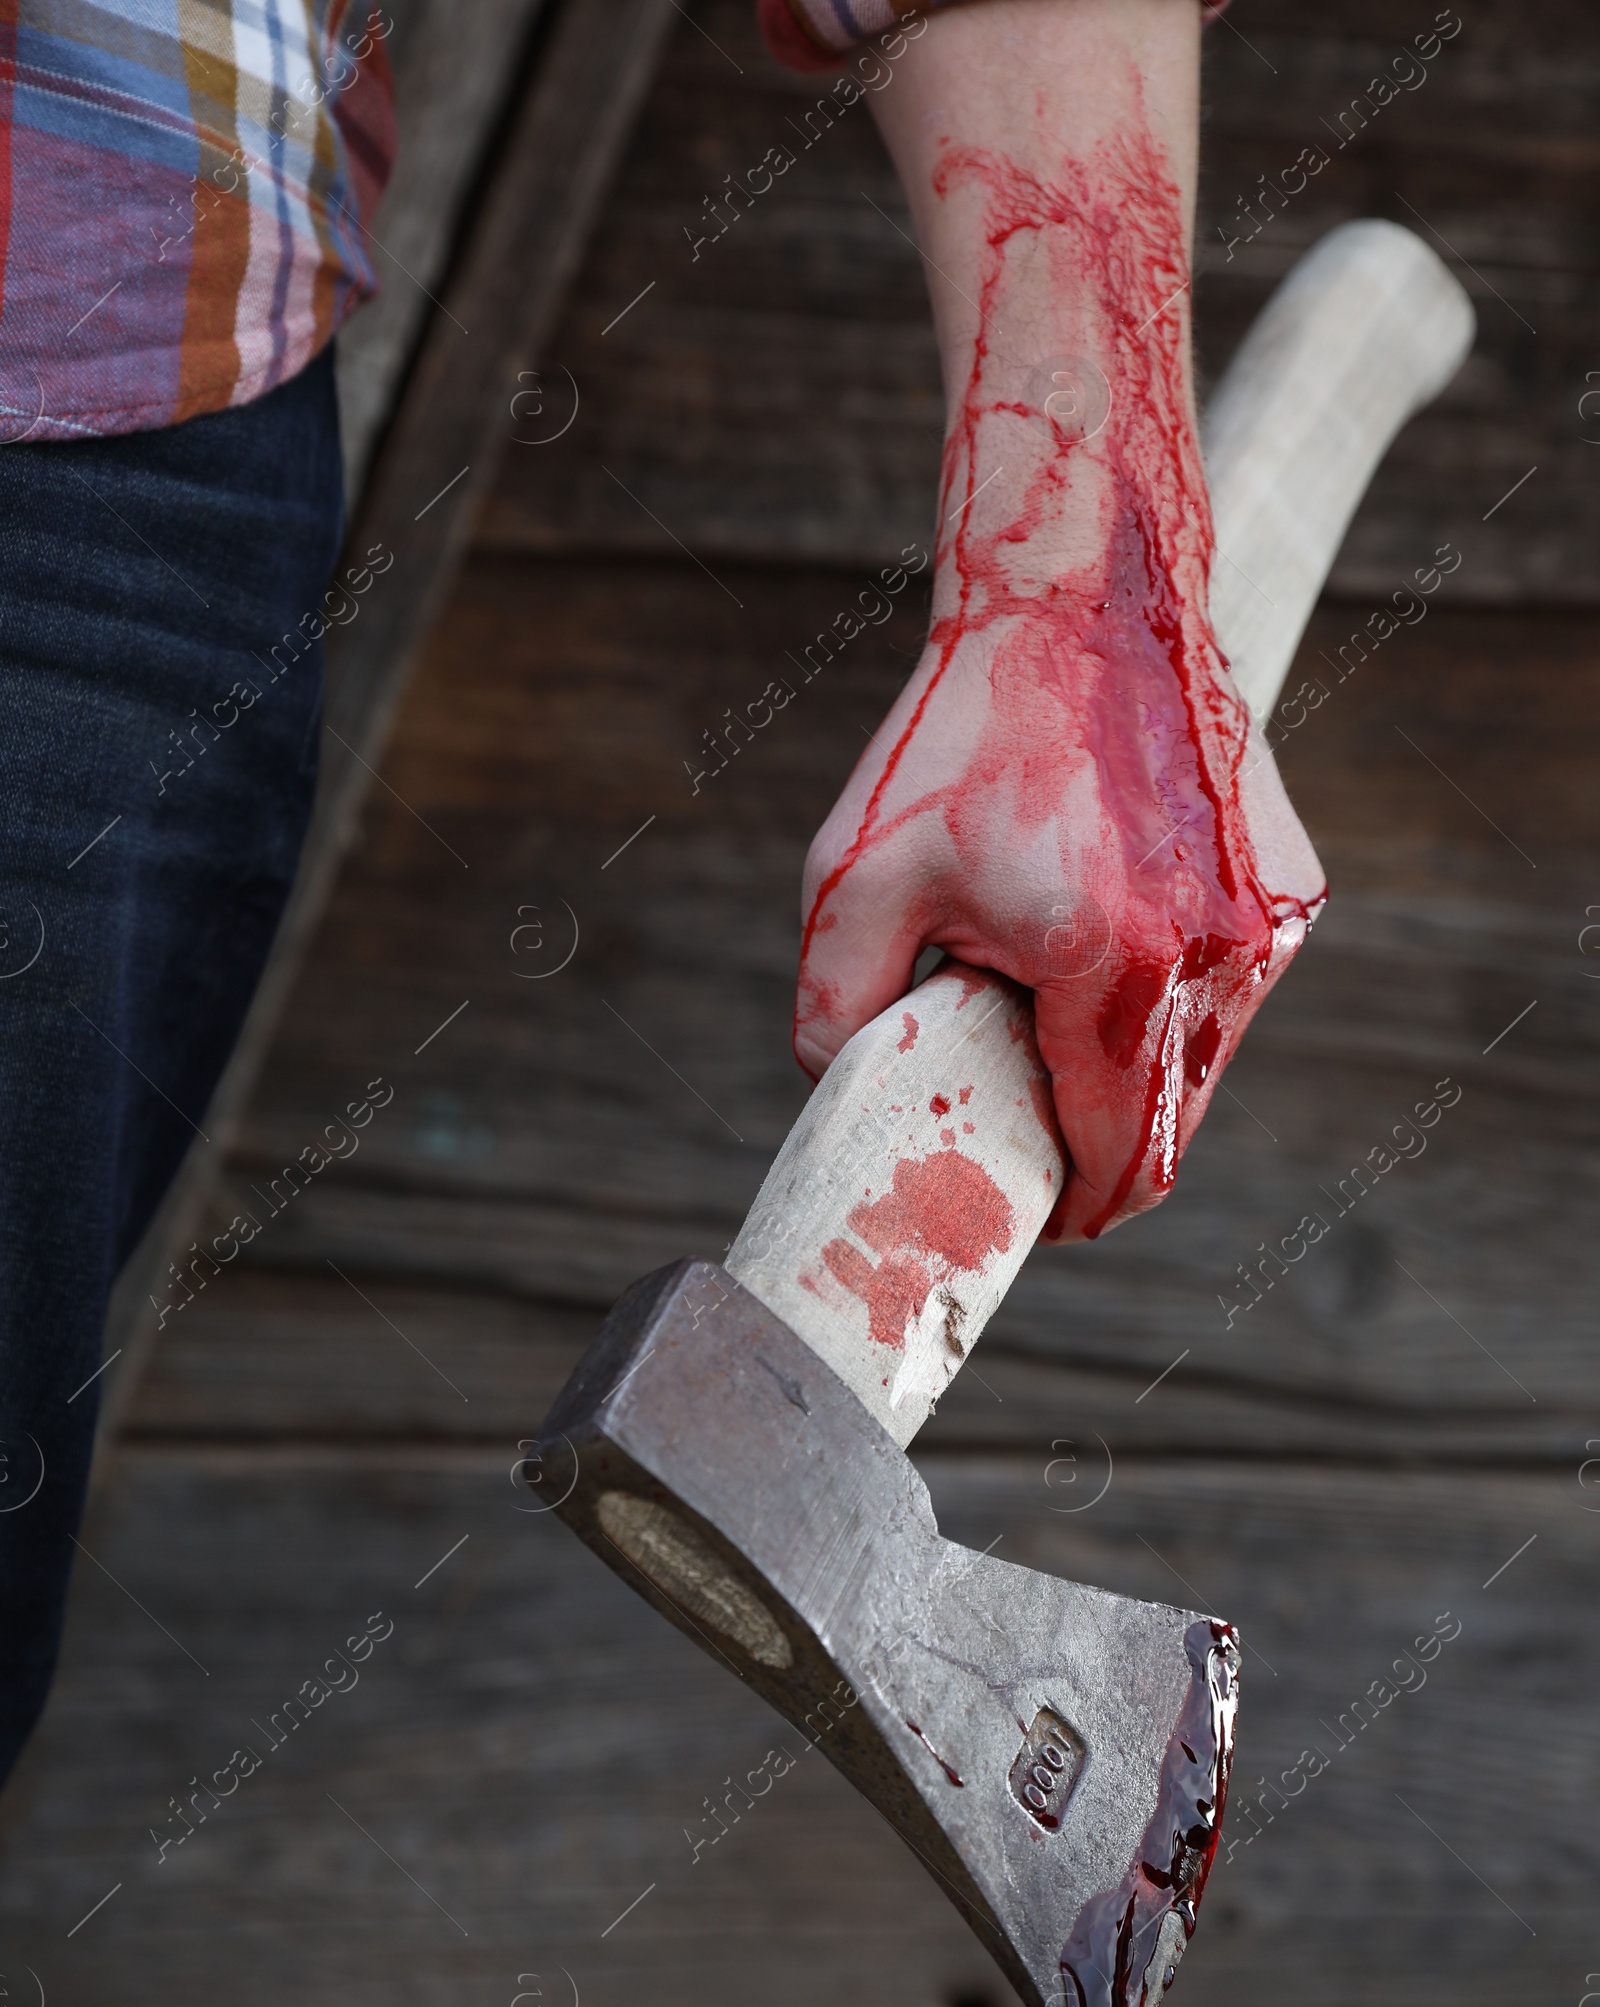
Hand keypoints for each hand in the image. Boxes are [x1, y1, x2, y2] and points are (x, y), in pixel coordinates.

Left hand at [793, 549, 1325, 1243]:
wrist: (1084, 596)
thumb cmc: (960, 736)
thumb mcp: (851, 878)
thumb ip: (833, 1012)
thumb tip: (843, 1098)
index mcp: (1115, 972)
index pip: (1114, 1158)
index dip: (1074, 1210)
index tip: (1037, 1221)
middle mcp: (1217, 959)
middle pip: (1169, 1131)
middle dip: (1103, 1162)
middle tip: (1041, 1159)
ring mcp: (1269, 925)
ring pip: (1204, 1065)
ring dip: (1135, 1077)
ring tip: (1056, 1015)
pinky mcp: (1292, 890)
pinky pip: (1231, 993)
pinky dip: (1173, 1003)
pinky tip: (1105, 938)